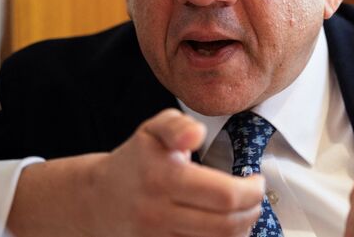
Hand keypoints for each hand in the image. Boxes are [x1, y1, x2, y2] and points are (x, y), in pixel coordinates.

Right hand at [85, 108, 264, 236]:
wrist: (97, 199)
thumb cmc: (135, 160)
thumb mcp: (153, 130)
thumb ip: (178, 126)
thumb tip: (196, 135)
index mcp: (163, 177)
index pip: (225, 194)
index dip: (252, 191)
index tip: (256, 181)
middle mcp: (159, 211)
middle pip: (227, 223)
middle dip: (252, 210)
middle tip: (254, 197)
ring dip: (241, 229)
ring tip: (241, 212)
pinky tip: (223, 226)